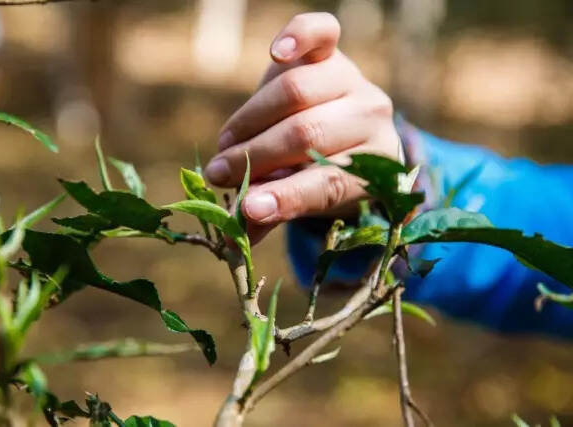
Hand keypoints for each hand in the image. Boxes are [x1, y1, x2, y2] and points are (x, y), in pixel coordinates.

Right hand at [206, 12, 400, 244]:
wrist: (344, 130)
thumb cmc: (320, 171)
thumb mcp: (305, 198)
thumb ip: (273, 211)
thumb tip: (231, 238)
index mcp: (372, 167)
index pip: (328, 183)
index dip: (286, 197)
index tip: (247, 209)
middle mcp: (371, 119)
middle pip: (307, 134)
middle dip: (255, 156)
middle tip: (218, 173)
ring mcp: (354, 80)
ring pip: (297, 92)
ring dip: (252, 119)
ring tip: (226, 141)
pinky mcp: (334, 52)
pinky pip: (321, 33)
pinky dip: (297, 38)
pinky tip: (276, 53)